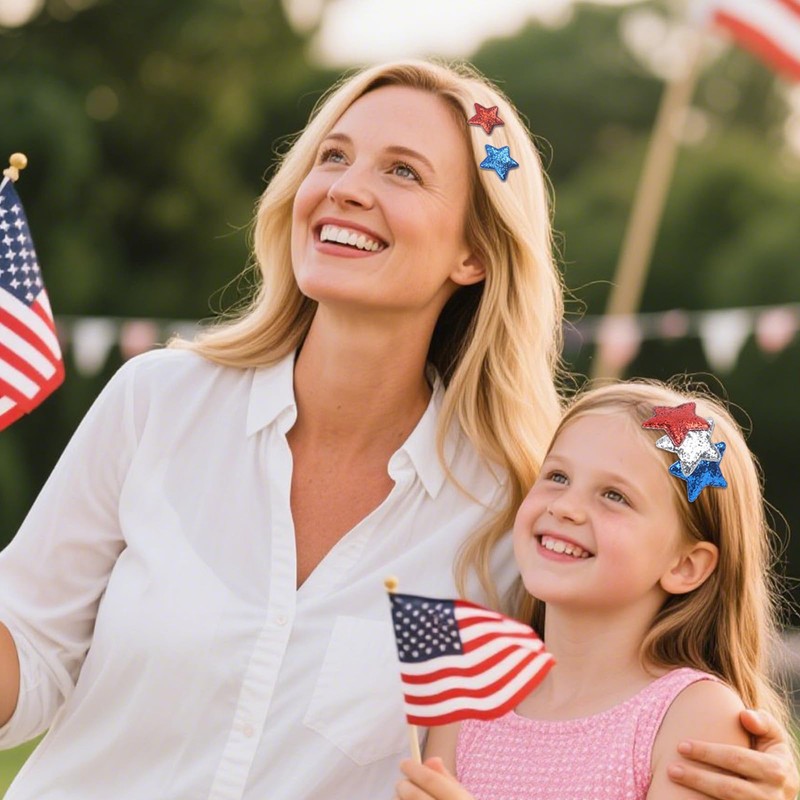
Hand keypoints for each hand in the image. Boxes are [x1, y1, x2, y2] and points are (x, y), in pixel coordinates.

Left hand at [394, 757, 476, 799]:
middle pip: (414, 795)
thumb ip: (448, 779)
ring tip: (405, 798)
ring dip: (400, 799)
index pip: (432, 781)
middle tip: (402, 783)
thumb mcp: (463, 797)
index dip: (415, 769)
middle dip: (404, 785)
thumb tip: (432, 758)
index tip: (405, 763)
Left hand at [667, 709, 798, 798]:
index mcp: (776, 770)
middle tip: (671, 768)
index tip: (681, 745)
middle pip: (729, 787)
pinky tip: (687, 797)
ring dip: (698, 791)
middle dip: (697, 778)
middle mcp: (772, 795)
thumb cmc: (772, 756)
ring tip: (673, 778)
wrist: (784, 792)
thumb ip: (763, 723)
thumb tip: (744, 715)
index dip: (707, 753)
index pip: (736, 759)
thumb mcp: (775, 738)